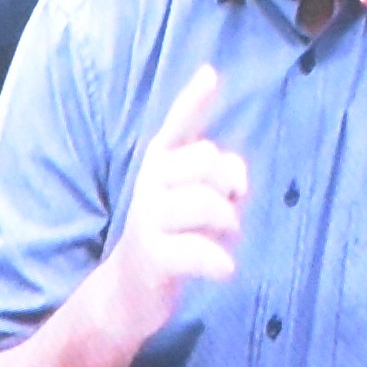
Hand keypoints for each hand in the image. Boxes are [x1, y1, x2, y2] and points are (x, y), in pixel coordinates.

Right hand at [86, 63, 245, 337]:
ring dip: (229, 226)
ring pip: (209, 204)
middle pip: (210, 162)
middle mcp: (149, 184)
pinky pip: (200, 251)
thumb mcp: (192, 199)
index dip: (193, 101)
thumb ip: (219, 177)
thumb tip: (237, 181)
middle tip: (227, 214)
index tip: (210, 75)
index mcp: (159, 165)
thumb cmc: (172, 238)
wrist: (128, 291)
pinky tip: (223, 269)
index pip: (178, 126)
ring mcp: (147, 218)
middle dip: (231, 188)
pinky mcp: (151, 255)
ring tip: (222, 241)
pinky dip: (220, 262)